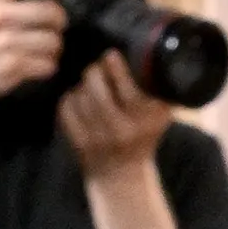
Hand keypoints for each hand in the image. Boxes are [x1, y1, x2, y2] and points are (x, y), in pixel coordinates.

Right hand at [0, 0, 70, 127]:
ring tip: (49, 48)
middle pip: (48, 10)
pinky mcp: (13, 68)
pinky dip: (49, 66)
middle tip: (56, 25)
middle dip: (59, 19)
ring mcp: (6, 43)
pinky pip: (48, 64)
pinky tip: (42, 65)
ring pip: (53, 40)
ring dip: (55, 46)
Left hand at [59, 48, 169, 180]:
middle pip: (96, 85)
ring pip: (80, 95)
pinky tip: (79, 102)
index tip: (111, 56)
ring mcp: (101, 140)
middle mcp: (126, 131)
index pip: (129, 89)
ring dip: (82, 87)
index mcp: (148, 120)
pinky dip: (70, 100)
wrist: (123, 174)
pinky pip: (67, 109)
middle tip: (97, 70)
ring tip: (91, 89)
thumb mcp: (160, 114)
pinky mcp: (81, 144)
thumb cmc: (143, 134)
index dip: (115, 66)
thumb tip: (148, 54)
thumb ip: (158, 88)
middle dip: (94, 71)